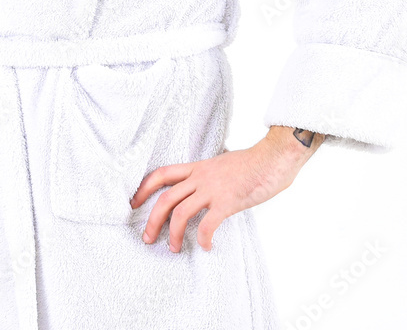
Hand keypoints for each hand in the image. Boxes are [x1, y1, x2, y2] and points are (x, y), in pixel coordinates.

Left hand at [129, 126, 323, 252]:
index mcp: (198, 167)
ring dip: (173, 234)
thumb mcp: (222, 165)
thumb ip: (209, 176)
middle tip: (148, 238)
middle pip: (165, 198)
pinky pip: (207, 224)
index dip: (144, 188)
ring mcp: (213, 189)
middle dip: (152, 220)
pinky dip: (203, 239)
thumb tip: (203, 189)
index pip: (162, 174)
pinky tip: (207, 247)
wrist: (273, 157)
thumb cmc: (252, 163)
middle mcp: (201, 177)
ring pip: (180, 212)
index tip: (134, 202)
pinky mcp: (228, 201)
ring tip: (175, 249)